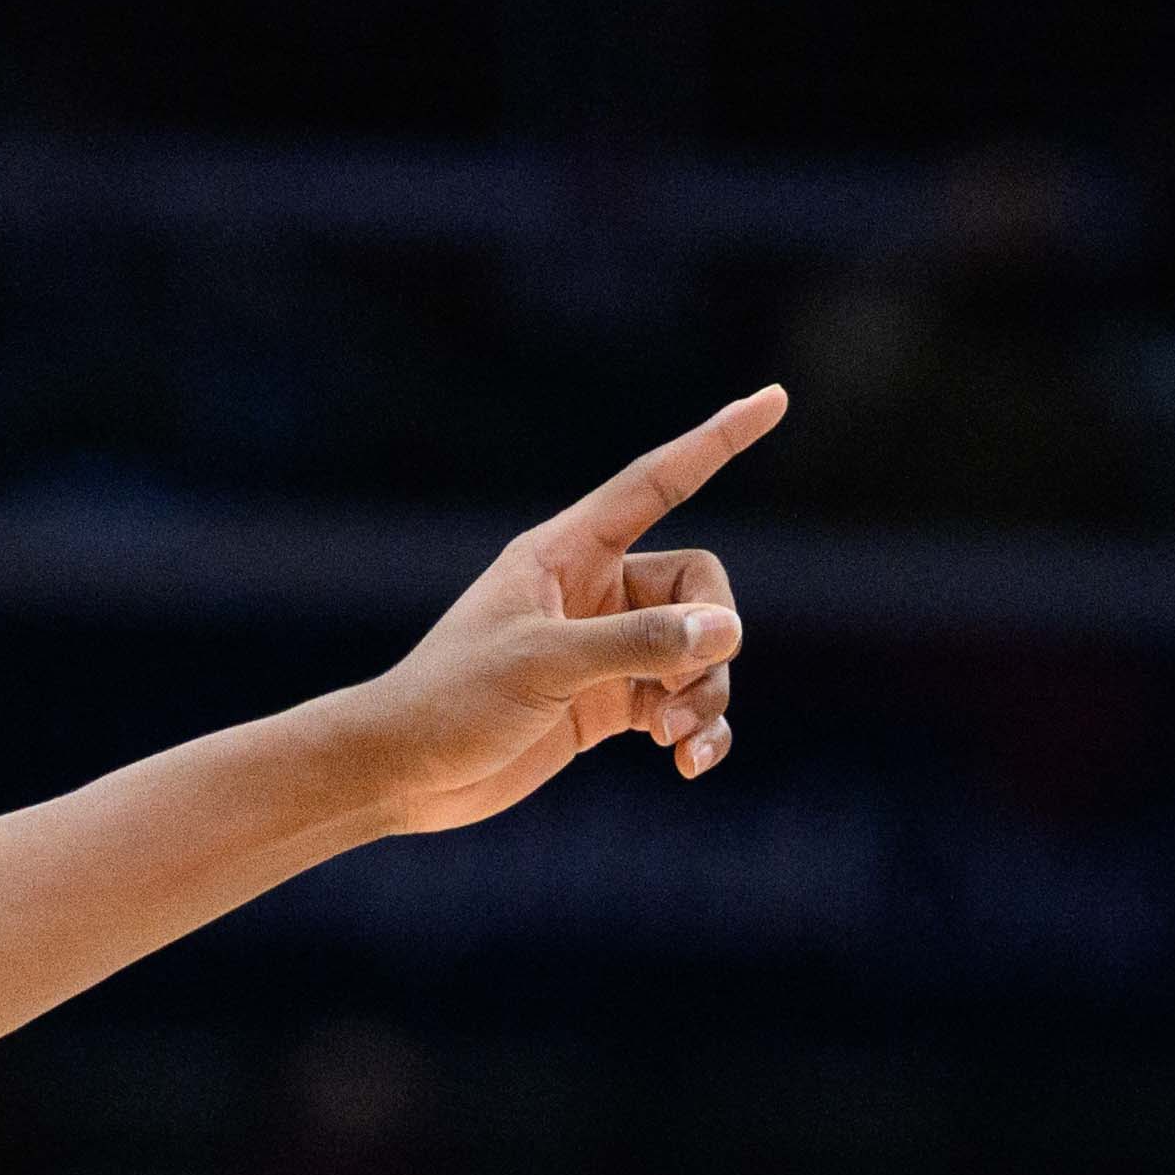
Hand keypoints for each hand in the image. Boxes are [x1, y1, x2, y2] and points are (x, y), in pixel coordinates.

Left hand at [350, 385, 780, 836]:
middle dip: (712, 635)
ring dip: (705, 692)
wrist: (401, 776)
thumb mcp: (543, 665)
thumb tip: (725, 630)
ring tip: (680, 737)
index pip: (658, 482)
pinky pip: (678, 700)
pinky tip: (690, 763)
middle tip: (684, 686)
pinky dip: (694, 727)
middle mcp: (592, 591)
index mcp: (567, 553)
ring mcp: (602, 648)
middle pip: (698, 586)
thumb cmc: (451, 702)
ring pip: (696, 650)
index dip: (718, 441)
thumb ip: (635, 643)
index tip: (773, 399)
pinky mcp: (605, 702)